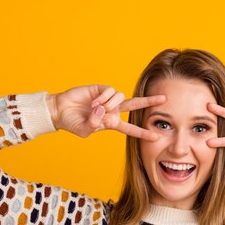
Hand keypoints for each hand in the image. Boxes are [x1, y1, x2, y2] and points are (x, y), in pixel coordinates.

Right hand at [47, 85, 165, 140]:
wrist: (60, 111)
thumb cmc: (72, 123)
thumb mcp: (84, 131)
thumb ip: (95, 124)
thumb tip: (102, 110)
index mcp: (112, 123)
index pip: (131, 128)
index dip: (143, 133)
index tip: (156, 136)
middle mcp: (113, 110)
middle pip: (135, 105)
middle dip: (149, 102)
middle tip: (164, 99)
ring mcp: (108, 99)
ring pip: (120, 98)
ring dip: (110, 104)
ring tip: (96, 108)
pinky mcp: (101, 89)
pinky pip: (110, 91)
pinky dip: (103, 98)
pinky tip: (93, 101)